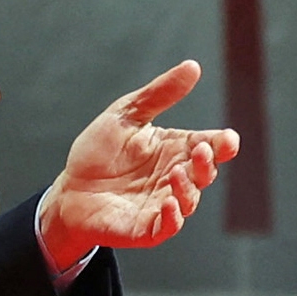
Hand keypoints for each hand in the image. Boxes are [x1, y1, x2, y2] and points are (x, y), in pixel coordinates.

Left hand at [36, 61, 238, 269]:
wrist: (69, 188)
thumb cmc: (99, 151)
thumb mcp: (126, 115)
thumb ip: (159, 94)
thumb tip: (193, 66)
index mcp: (175, 149)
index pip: (209, 145)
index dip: (222, 144)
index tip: (227, 139)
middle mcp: (175, 178)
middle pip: (204, 173)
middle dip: (208, 163)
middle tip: (203, 151)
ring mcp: (163, 205)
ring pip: (189, 200)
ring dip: (188, 188)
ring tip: (176, 172)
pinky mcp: (146, 229)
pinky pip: (167, 226)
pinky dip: (173, 217)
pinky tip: (168, 203)